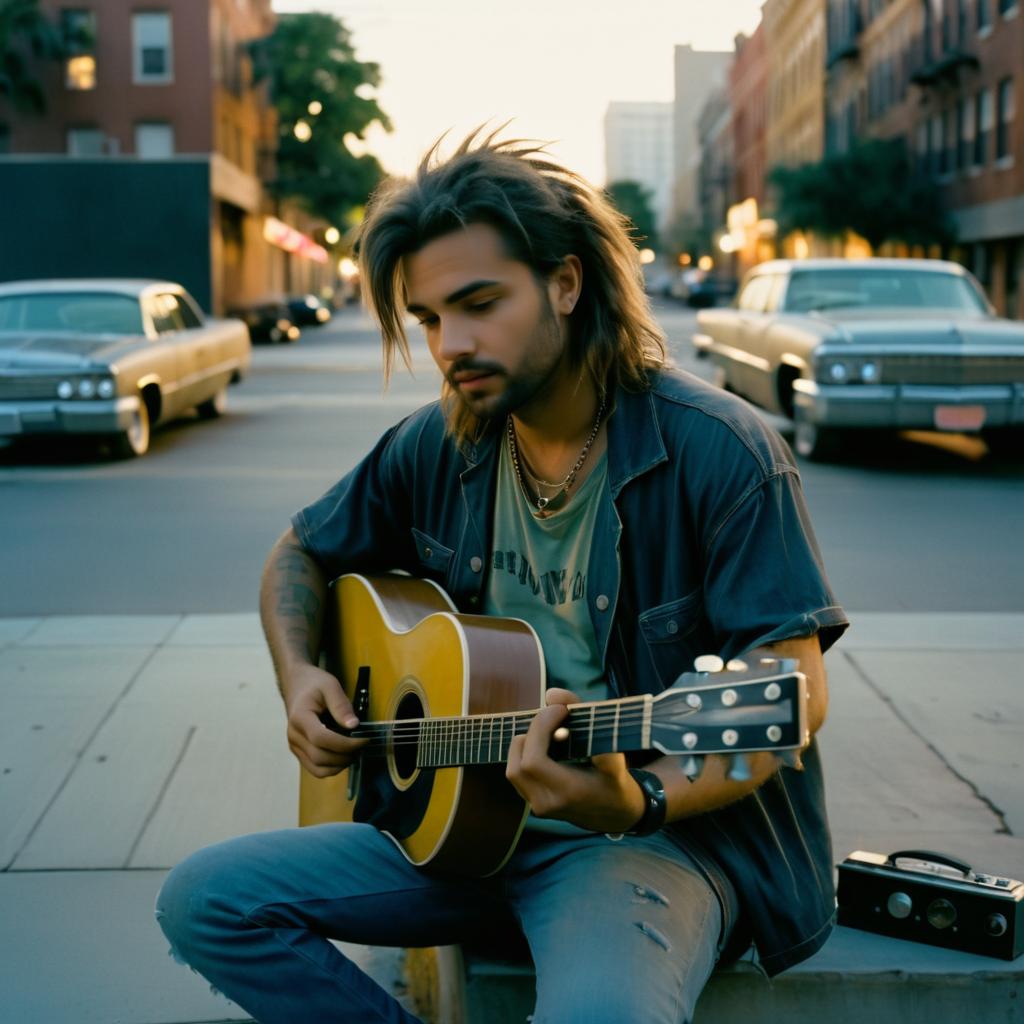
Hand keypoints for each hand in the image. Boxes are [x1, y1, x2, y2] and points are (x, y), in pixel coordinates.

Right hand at [283, 663, 366, 777]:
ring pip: (318, 769)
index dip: (345, 744)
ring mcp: (295, 746)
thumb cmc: (314, 684)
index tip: (365, 739)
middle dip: (345, 756)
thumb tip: (353, 726)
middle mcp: (294, 735)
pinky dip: (332, 768)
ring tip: (355, 752)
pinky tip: (344, 756)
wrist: (296, 685)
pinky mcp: (299, 751)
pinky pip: (315, 769)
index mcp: (300, 717)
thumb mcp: (330, 685)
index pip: (321, 739)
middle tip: (363, 746)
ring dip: (340, 765)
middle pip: (320, 757)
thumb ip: (341, 705)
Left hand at [505, 688, 645, 833]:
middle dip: (533, 733)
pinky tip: (546, 744)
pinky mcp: (532, 803)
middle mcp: (547, 803)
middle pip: (518, 764)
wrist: (616, 815)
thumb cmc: (616, 781)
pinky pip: (517, 774)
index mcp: (567, 793)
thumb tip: (551, 693)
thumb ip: (587, 720)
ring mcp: (537, 807)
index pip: (533, 761)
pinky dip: (526, 753)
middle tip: (555, 717)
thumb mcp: (614, 753)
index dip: (540, 729)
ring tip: (551, 730)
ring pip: (513, 768)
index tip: (561, 710)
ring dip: (527, 742)